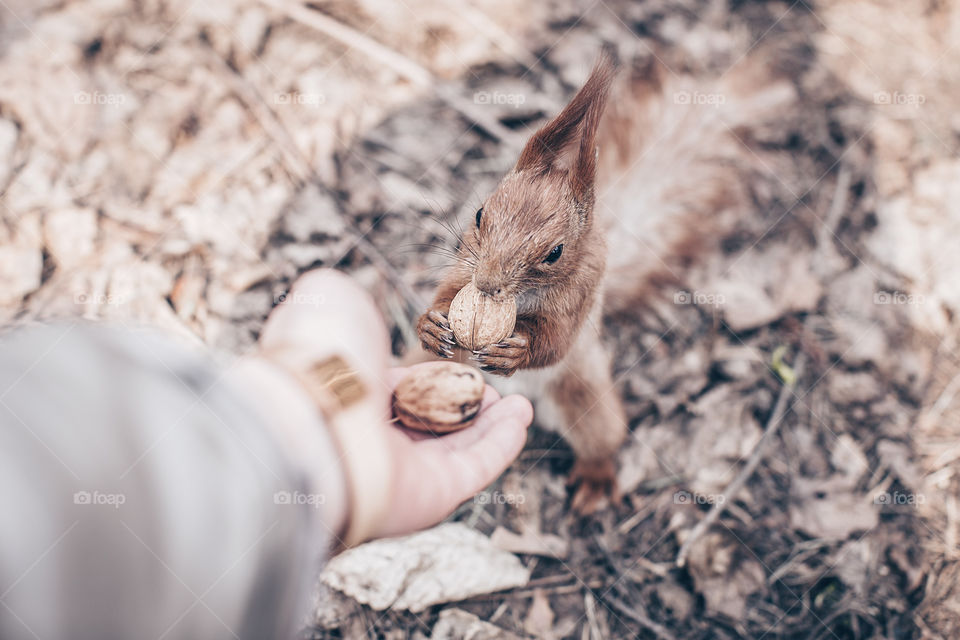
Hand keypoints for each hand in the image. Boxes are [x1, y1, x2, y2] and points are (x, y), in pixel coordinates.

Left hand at [255, 270, 532, 543]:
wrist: (308, 417)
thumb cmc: (317, 356)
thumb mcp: (329, 303)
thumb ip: (341, 296)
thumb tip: (340, 291)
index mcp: (346, 400)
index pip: (398, 393)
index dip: (433, 380)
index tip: (463, 368)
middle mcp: (370, 441)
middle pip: (431, 426)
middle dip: (467, 408)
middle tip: (495, 391)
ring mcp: (400, 474)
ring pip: (457, 450)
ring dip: (492, 427)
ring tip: (522, 405)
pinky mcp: (428, 497)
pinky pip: (474, 468)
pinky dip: (501, 444)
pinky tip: (520, 418)